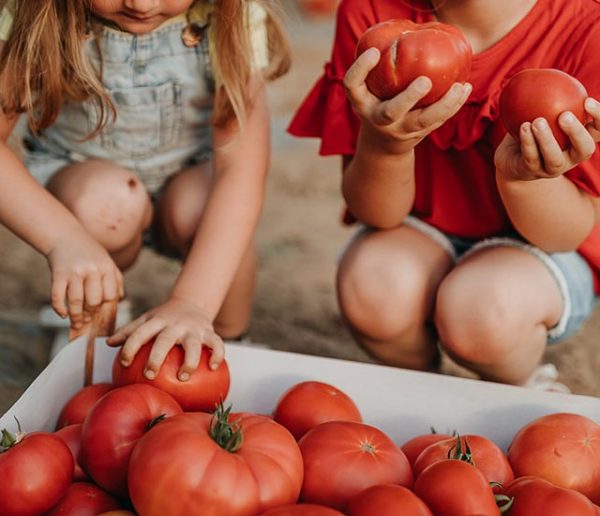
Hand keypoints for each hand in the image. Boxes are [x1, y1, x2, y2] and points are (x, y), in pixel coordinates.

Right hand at [46, 231, 122, 331]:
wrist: (65, 236)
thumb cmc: (89, 252)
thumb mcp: (107, 262)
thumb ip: (116, 279)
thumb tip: (119, 299)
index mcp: (106, 268)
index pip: (110, 295)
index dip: (105, 307)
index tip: (101, 314)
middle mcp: (92, 270)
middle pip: (94, 300)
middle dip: (91, 313)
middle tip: (87, 321)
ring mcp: (74, 272)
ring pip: (76, 301)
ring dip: (76, 316)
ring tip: (77, 324)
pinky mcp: (58, 273)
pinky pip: (57, 296)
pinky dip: (59, 308)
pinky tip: (63, 315)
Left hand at [106, 297, 223, 380]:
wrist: (192, 303)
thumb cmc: (164, 318)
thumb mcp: (146, 319)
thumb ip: (129, 331)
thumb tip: (108, 343)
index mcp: (157, 320)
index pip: (141, 332)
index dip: (130, 346)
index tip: (124, 363)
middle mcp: (175, 324)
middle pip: (165, 339)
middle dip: (156, 357)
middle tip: (148, 375)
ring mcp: (194, 328)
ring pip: (193, 344)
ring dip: (189, 360)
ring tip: (183, 377)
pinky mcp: (209, 332)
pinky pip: (216, 344)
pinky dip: (217, 355)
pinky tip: (213, 368)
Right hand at [343, 48, 471, 152]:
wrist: (383, 142)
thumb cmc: (378, 101)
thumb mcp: (370, 88)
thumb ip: (380, 68)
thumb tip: (406, 30)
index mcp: (362, 103)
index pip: (353, 86)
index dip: (360, 69)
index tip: (373, 52)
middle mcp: (379, 119)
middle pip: (391, 112)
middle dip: (408, 98)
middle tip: (425, 81)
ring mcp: (400, 129)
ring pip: (422, 121)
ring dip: (442, 105)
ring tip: (459, 87)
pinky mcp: (418, 134)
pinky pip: (438, 121)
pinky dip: (453, 105)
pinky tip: (464, 88)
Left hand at [495, 97, 599, 181]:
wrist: (512, 158)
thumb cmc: (533, 129)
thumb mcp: (544, 112)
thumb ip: (551, 97)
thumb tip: (547, 71)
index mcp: (580, 141)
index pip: (598, 131)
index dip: (599, 119)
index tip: (588, 100)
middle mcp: (571, 157)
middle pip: (583, 150)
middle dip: (576, 133)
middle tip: (564, 115)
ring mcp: (552, 169)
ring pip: (554, 158)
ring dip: (546, 139)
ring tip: (537, 121)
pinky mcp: (531, 172)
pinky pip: (530, 157)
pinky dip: (527, 142)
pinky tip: (523, 127)